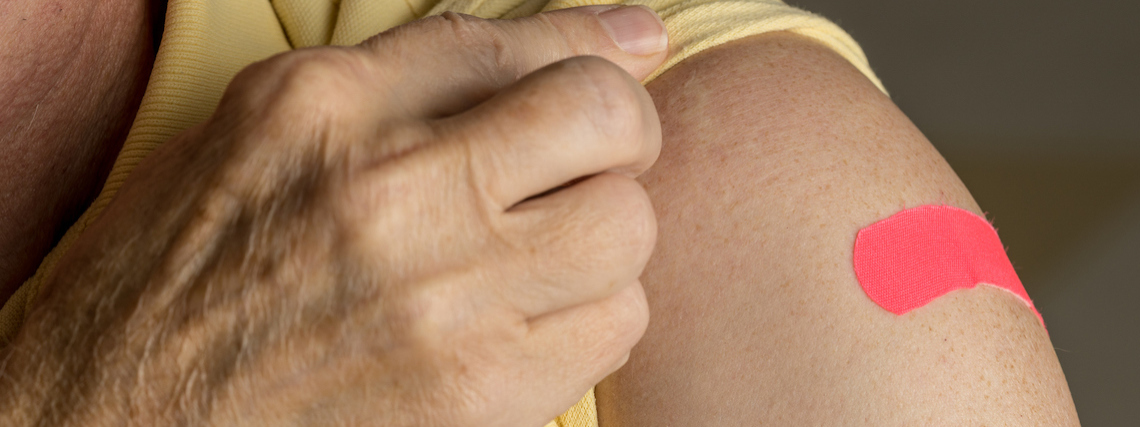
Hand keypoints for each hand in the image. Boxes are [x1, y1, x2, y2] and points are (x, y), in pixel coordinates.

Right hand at [0, 6, 667, 425]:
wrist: (108, 424)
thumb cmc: (181, 275)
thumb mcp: (265, 132)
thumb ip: (423, 71)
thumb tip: (619, 34)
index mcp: (324, 106)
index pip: (517, 42)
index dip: (593, 50)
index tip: (630, 54)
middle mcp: (385, 190)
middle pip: (604, 119)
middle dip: (618, 137)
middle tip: (579, 170)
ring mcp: (437, 299)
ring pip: (626, 229)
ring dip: (602, 239)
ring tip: (538, 258)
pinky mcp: (474, 398)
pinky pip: (614, 328)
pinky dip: (590, 319)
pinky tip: (526, 323)